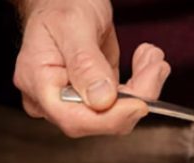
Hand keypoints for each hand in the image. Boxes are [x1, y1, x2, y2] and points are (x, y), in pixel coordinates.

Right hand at [12, 0, 170, 136]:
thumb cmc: (61, 5)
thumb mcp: (73, 25)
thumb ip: (85, 63)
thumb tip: (101, 100)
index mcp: (38, 83)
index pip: (72, 118)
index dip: (109, 118)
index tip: (140, 104)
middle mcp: (53, 98)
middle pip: (97, 120)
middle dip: (134, 97)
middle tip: (155, 67)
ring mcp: (74, 99)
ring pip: (116, 114)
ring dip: (143, 89)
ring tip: (152, 59)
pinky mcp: (94, 96)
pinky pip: (122, 103)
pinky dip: (141, 84)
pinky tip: (146, 61)